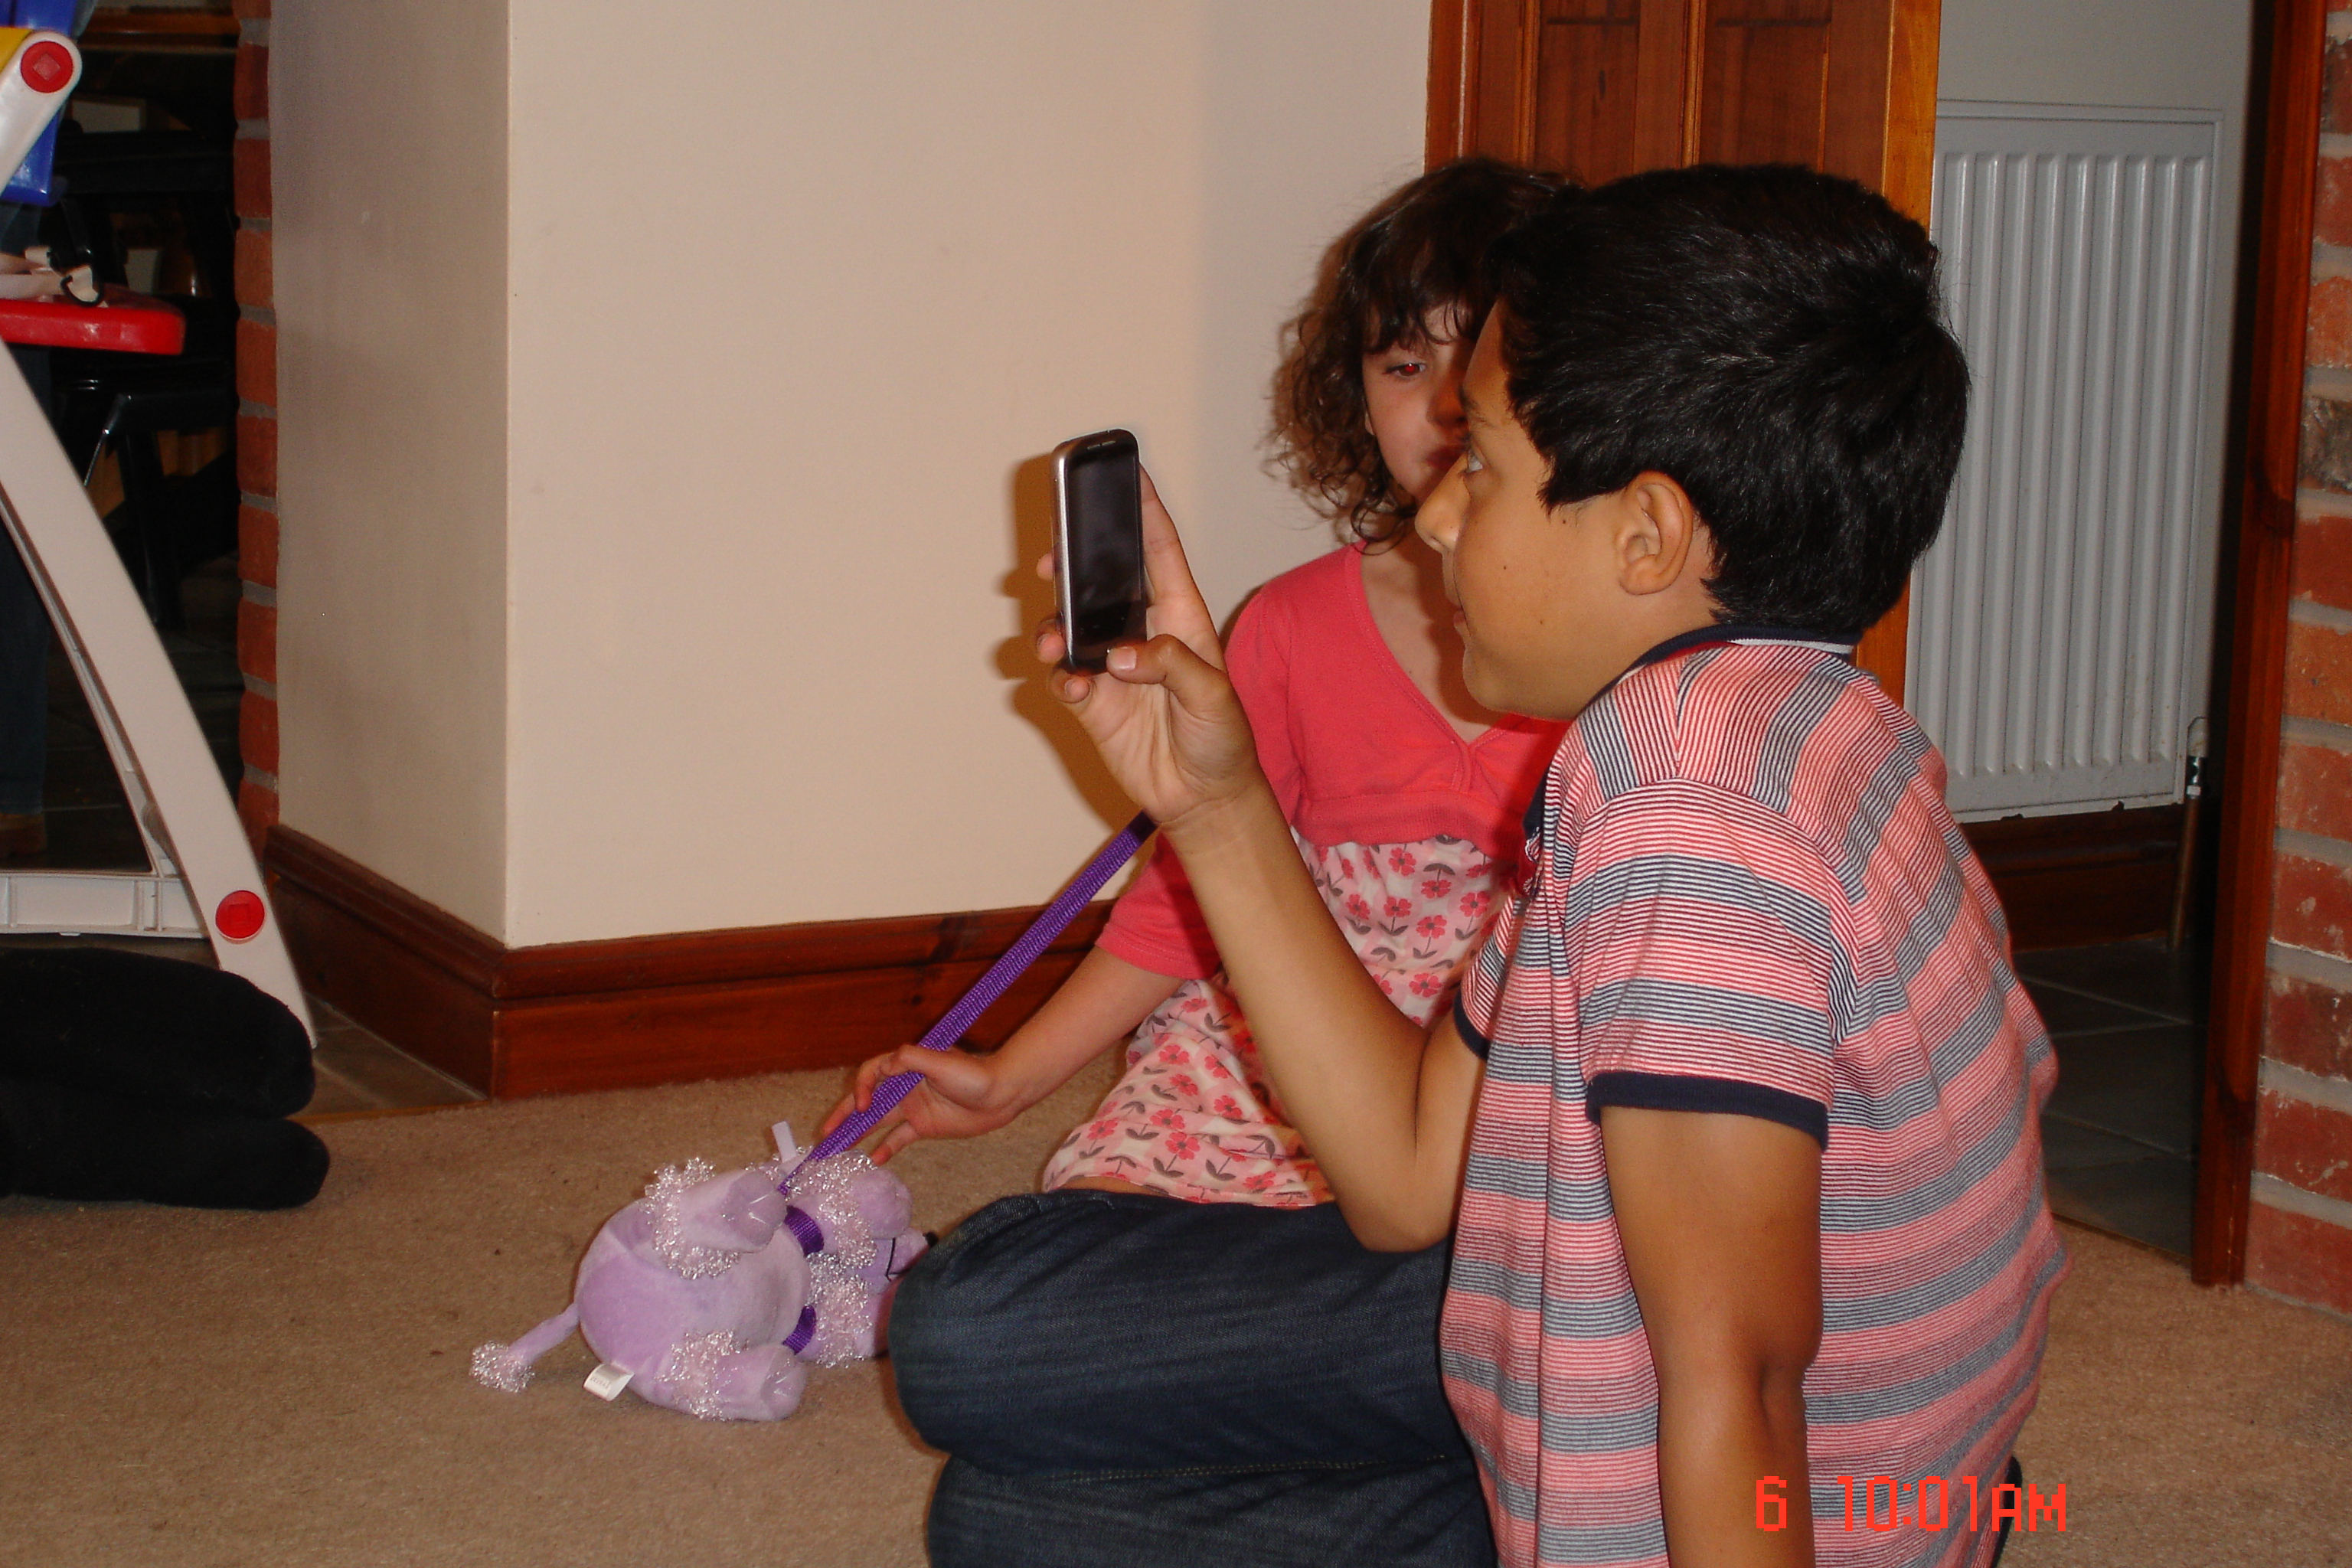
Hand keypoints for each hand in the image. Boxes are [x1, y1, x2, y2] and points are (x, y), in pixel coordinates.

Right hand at [815, 1044, 1026, 1162]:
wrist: (1003, 1094)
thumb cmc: (974, 1074)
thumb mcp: (940, 1061)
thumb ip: (910, 1060)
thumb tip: (883, 1066)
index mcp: (907, 1067)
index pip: (873, 1073)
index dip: (862, 1088)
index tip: (862, 1105)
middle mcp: (905, 1086)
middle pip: (868, 1100)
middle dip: (845, 1114)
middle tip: (826, 1134)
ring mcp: (913, 1107)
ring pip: (878, 1121)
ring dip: (858, 1133)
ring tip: (838, 1149)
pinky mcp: (924, 1126)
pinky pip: (899, 1137)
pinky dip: (886, 1147)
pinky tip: (874, 1159)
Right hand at [1034, 473, 1262, 834]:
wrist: (1204, 797)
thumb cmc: (1223, 740)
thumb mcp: (1213, 697)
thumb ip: (1171, 666)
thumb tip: (1120, 655)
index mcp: (1181, 616)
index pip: (1160, 552)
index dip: (1144, 511)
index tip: (1126, 473)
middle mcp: (1141, 633)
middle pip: (1100, 581)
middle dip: (1073, 565)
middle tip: (1051, 561)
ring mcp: (1113, 665)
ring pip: (1070, 626)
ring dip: (1053, 627)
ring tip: (1051, 642)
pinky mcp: (1092, 700)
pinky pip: (1061, 674)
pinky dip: (1056, 675)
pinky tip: (1068, 684)